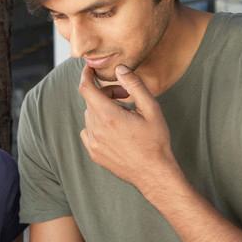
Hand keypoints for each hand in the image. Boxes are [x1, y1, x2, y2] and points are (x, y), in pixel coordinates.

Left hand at [78, 64, 180, 193]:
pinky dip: (98, 125)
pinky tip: (115, 130)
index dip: (86, 75)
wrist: (153, 173)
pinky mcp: (94, 153)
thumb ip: (134, 85)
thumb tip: (120, 68)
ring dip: (102, 109)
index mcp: (109, 116)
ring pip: (90, 115)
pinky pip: (89, 131)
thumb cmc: (155, 141)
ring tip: (123, 115)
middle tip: (125, 95)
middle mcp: (96, 129)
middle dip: (105, 92)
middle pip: (91, 101)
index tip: (90, 68)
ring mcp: (93, 143)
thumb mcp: (151, 109)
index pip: (86, 88)